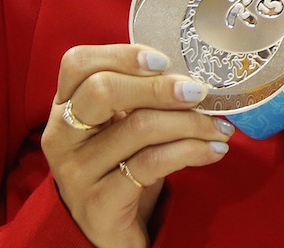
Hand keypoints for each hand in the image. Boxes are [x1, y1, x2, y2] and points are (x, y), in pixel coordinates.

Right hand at [41, 44, 233, 247]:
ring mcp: (77, 172)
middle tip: (199, 92)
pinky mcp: (99, 203)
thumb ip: (140, 97)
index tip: (163, 61)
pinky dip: (191, 151)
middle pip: (103, 91)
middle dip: (159, 87)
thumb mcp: (121, 128)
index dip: (121, 55)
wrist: (110, 235)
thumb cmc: (121, 169)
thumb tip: (192, 73)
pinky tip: (213, 150)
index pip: (78, 64)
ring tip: (220, 128)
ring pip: (138, 127)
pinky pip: (152, 163)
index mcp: (66, 108)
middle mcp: (63, 137)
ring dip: (190, 122)